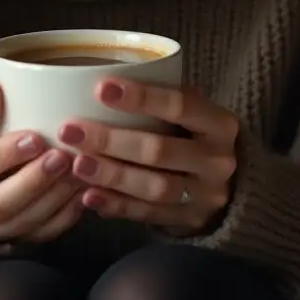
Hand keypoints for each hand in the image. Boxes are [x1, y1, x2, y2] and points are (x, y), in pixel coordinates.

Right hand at [0, 81, 84, 242]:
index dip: (2, 156)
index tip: (34, 137)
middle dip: (32, 181)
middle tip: (61, 157)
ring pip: (19, 223)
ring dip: (52, 199)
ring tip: (78, 173)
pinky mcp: (5, 246)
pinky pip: (35, 238)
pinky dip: (61, 219)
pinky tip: (80, 197)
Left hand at [56, 80, 238, 233]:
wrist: (229, 184)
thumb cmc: (196, 135)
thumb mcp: (193, 112)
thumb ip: (162, 96)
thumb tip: (102, 77)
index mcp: (219, 123)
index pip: (180, 105)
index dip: (141, 97)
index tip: (100, 88)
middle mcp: (217, 161)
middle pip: (160, 150)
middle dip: (112, 140)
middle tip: (71, 131)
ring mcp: (205, 196)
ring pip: (154, 188)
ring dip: (112, 175)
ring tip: (77, 164)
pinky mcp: (190, 222)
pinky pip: (148, 215)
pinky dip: (117, 205)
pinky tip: (89, 196)